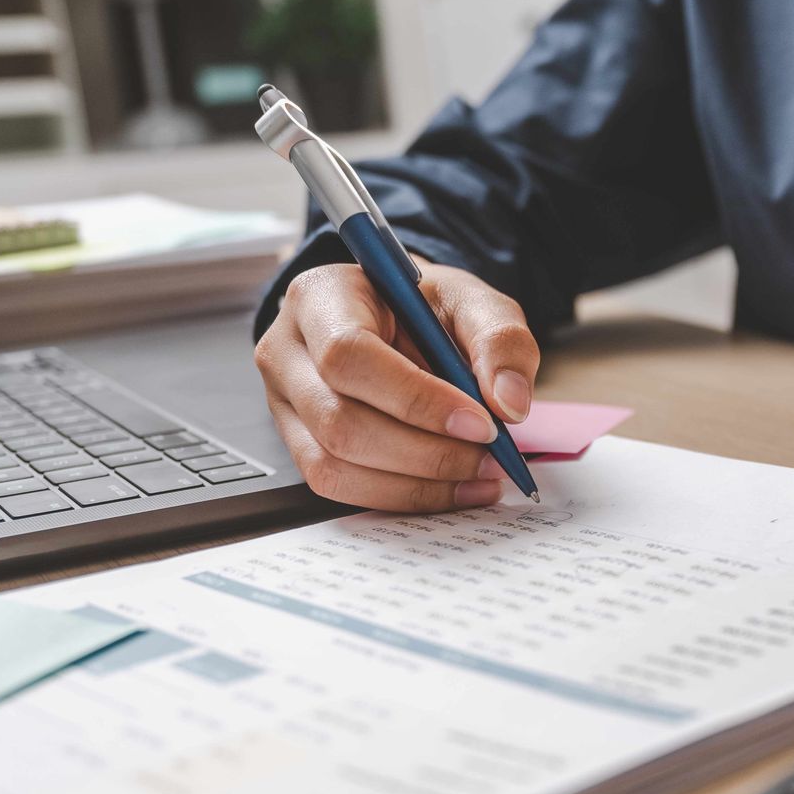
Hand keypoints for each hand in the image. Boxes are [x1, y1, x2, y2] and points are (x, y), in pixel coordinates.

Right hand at [255, 260, 538, 509]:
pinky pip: (340, 487)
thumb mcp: (472, 301)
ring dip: (416, 484)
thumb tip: (509, 404)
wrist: (398, 318)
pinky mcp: (298, 444)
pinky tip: (452, 488)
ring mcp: (285, 403)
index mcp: (320, 297)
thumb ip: (500, 340)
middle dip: (425, 453)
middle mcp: (286, 351)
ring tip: (479, 476)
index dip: (416, 399)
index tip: (482, 424)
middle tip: (490, 458)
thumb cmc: (425, 307)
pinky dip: (402, 496)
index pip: (349, 355)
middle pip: (339, 422)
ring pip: (335, 465)